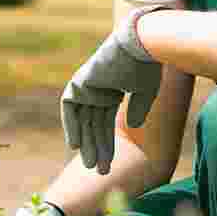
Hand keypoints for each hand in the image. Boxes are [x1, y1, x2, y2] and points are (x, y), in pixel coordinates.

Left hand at [61, 7, 166, 174]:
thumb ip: (138, 109)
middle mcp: (98, 89)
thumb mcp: (146, 93)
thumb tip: (133, 127)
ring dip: (85, 141)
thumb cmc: (147, 65)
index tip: (108, 166)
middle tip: (99, 171)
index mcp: (113, 90)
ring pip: (83, 120)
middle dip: (96, 148)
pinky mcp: (79, 82)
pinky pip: (70, 108)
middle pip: (94, 124)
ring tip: (90, 164)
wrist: (140, 45)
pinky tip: (76, 145)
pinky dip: (71, 125)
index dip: (107, 145)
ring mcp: (87, 85)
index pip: (106, 123)